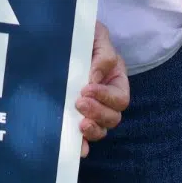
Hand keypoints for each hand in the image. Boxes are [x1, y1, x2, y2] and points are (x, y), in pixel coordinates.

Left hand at [75, 22, 128, 156]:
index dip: (106, 97)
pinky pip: (82, 137)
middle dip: (97, 113)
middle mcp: (106, 99)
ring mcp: (91, 111)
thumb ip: (102, 53)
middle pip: (112, 118)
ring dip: (92, 130)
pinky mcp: (74, 117)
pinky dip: (81, 144)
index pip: (120, 98)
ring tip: (79, 124)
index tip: (87, 88)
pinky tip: (76, 147)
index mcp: (116, 80)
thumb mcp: (96, 35)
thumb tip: (95, 77)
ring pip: (100, 130)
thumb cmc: (84, 35)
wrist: (61, 37)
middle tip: (79, 102)